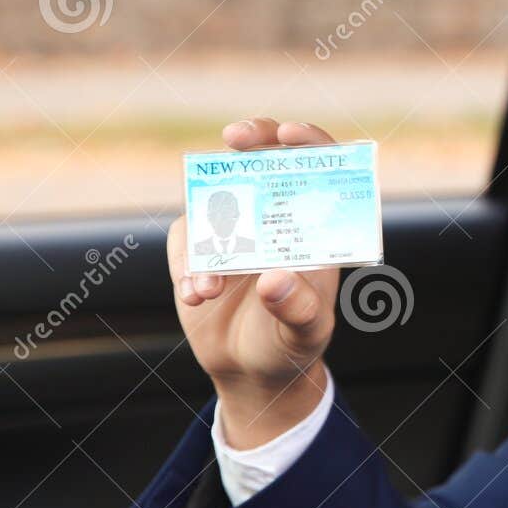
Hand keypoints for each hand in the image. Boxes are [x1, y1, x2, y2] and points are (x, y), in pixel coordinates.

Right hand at [169, 118, 337, 447]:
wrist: (250, 372)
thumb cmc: (292, 345)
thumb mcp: (306, 332)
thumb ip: (298, 307)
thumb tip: (274, 278)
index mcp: (313, 226)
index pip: (320, 166)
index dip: (308, 141)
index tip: (289, 135)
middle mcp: (274, 216)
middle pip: (265, 155)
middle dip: (252, 136)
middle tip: (235, 137)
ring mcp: (234, 227)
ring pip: (216, 196)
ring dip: (208, 232)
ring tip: (208, 290)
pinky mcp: (198, 246)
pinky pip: (187, 238)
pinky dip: (186, 264)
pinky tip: (195, 297)